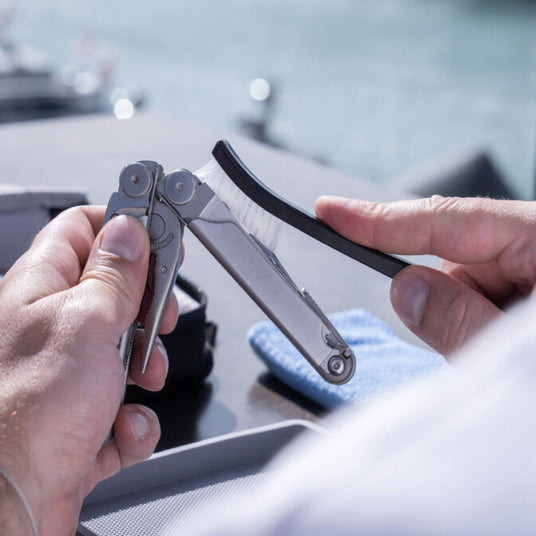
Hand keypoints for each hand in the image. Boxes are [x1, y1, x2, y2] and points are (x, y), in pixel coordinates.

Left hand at [0, 206, 177, 534]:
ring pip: (127, 351)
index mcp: (42, 287)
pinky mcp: (81, 418)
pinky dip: (132, 421)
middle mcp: (51, 327)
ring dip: (148, 369)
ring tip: (139, 382)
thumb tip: (129, 229)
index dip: (126, 228)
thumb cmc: (26, 412)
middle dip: (148, 308)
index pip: (85, 228)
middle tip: (158, 318)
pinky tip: (117, 430)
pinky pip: (125, 406)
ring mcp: (67, 375)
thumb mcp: (87, 321)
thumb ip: (114, 273)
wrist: (6, 506)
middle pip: (116, 291)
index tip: (161, 239)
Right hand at [315, 195, 535, 355]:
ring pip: (464, 287)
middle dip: (446, 305)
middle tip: (474, 343)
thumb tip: (404, 291)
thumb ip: (462, 321)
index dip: (379, 218)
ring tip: (501, 350)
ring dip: (467, 322)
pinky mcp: (527, 281)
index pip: (444, 218)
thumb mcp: (525, 349)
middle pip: (453, 263)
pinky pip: (480, 298)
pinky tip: (501, 344)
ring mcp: (530, 261)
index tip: (330, 212)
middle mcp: (532, 240)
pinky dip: (478, 324)